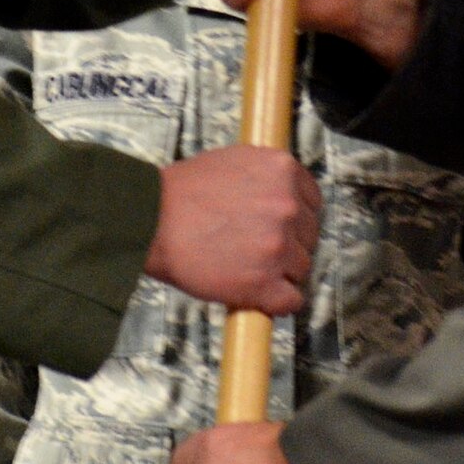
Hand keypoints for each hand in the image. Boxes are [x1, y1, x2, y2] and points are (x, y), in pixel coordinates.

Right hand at [145, 148, 320, 313]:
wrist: (150, 220)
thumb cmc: (181, 192)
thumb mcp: (233, 161)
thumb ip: (266, 177)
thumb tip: (285, 193)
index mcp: (282, 170)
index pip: (313, 203)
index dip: (295, 218)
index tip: (280, 227)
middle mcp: (287, 206)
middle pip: (308, 236)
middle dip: (287, 244)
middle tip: (254, 247)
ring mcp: (278, 246)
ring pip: (301, 268)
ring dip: (279, 271)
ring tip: (246, 266)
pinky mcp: (265, 282)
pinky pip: (291, 300)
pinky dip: (277, 302)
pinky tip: (260, 294)